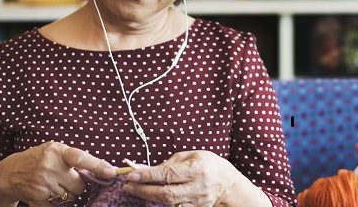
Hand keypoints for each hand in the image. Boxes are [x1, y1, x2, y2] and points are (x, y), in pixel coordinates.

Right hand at [0, 141, 118, 205]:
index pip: (80, 158)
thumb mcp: (54, 151)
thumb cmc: (38, 159)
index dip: (97, 165)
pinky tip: (47, 192)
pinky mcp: (39, 198)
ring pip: (71, 196)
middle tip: (65, 179)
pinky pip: (60, 205)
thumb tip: (102, 168)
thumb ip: (74, 158)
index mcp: (57, 151)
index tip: (112, 172)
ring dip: (67, 193)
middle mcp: (50, 167)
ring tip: (54, 184)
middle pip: (80, 184)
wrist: (10, 173)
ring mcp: (44, 184)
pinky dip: (57, 202)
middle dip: (77, 184)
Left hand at [122, 150, 239, 206]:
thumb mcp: (194, 155)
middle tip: (127, 186)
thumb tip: (150, 168)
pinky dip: (162, 203)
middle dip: (143, 190)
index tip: (131, 175)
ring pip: (168, 203)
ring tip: (136, 191)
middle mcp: (197, 187)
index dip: (148, 175)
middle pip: (165, 193)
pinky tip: (152, 197)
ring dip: (149, 197)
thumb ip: (172, 162)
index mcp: (197, 169)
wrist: (229, 186)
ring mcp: (196, 201)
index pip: (168, 174)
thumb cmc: (210, 165)